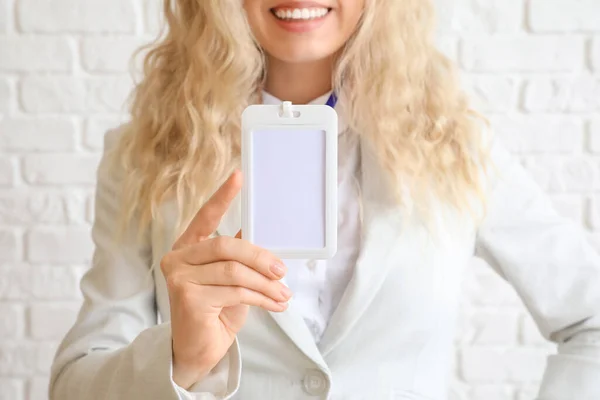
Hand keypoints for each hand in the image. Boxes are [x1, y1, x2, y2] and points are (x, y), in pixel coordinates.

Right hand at [160, 170, 290, 388]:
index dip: (222, 196)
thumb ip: (239, 256)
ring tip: (283, 293)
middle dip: (260, 256)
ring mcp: (178, 277)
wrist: (201, 349)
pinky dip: (261, 298)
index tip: (239, 176)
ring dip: (265, 283)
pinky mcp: (187, 298)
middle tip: (282, 270)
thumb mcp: (232, 278)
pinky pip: (235, 291)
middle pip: (225, 245)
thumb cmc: (217, 310)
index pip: (205, 217)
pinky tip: (274, 304)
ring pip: (234, 271)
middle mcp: (177, 258)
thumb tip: (265, 237)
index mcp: (188, 247)